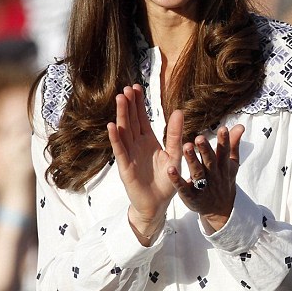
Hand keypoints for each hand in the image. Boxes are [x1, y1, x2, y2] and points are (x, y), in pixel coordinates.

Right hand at [107, 85, 181, 227]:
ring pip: (124, 131)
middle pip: (131, 121)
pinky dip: (116, 138)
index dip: (139, 103)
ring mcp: (129, 154)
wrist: (157, 203)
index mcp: (149, 141)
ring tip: (120, 99)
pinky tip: (112, 126)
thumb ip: (175, 134)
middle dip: (129, 104)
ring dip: (121, 115)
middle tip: (126, 87)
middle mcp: (137, 145)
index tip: (136, 87)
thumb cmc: (166, 180)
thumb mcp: (175, 154)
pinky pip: (120, 150)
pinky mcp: (125, 166)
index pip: (142, 118)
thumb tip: (179, 112)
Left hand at [168, 124, 243, 232]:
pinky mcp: (191, 196)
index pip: (224, 153)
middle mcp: (214, 176)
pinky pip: (183, 188)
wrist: (220, 209)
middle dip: (205, 150)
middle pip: (210, 162)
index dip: (224, 141)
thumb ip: (233, 144)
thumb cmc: (224, 180)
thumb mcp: (231, 164)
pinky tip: (170, 170)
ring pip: (197, 173)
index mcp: (223, 167)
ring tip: (185, 147)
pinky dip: (177, 180)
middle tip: (199, 137)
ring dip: (192, 161)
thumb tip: (240, 126)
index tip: (223, 128)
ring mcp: (203, 187)